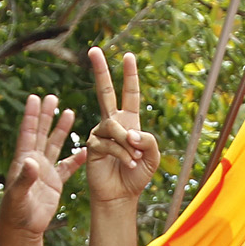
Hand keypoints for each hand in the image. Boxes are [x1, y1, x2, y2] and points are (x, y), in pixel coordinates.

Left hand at [0, 93, 83, 236]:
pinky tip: (86, 149)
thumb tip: (31, 161)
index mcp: (24, 161)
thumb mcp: (19, 195)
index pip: (28, 133)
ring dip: (61, 130)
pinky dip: (76, 158)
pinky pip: (67, 167)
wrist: (23, 228)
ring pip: (54, 146)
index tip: (35, 97)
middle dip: (46, 115)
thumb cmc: (16, 212)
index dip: (31, 115)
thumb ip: (25, 178)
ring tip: (68, 112)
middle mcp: (34, 162)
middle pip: (41, 133)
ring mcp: (45, 172)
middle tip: (52, 97)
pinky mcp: (55, 183)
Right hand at [81, 48, 157, 208]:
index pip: (130, 93)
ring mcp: (101, 132)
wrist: (120, 195)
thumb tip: (131, 132)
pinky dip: (121, 153)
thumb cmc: (136, 176)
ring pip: (114, 126)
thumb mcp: (152, 157)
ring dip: (128, 144)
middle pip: (104, 91)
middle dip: (100, 70)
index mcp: (129, 121)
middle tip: (93, 49)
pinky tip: (128, 164)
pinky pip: (108, 142)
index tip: (128, 56)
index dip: (130, 75)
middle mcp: (113, 123)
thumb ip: (148, 140)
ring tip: (135, 159)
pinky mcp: (92, 145)